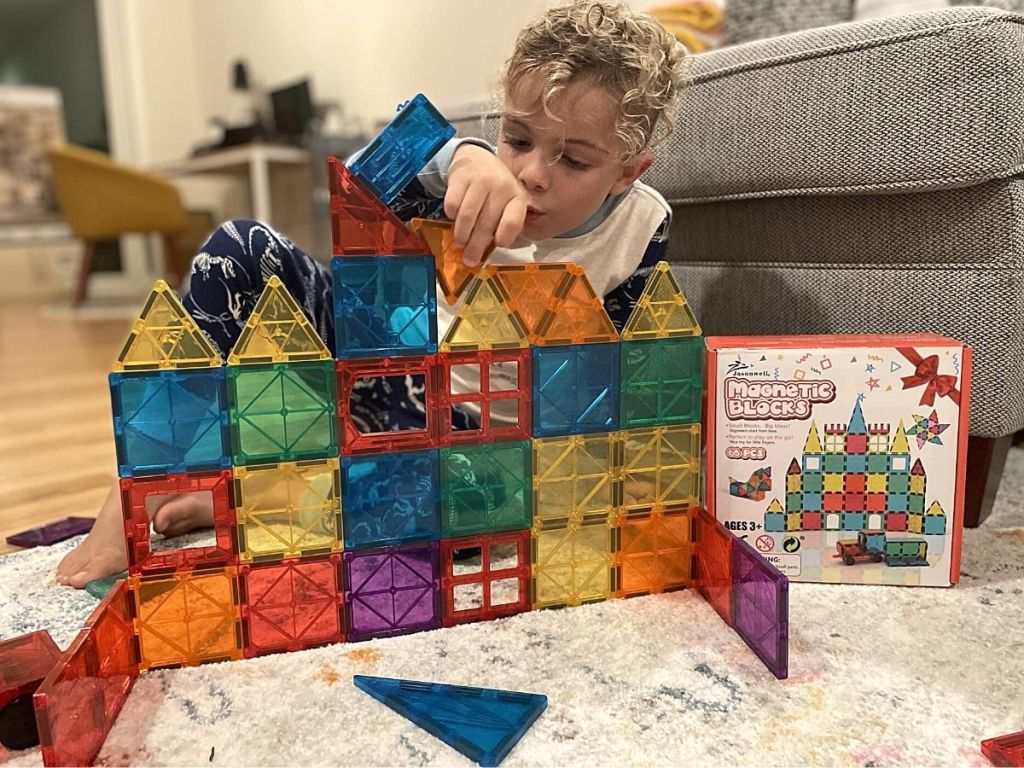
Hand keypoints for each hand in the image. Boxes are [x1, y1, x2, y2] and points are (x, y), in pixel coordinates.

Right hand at [445, 143, 526, 265]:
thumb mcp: (507, 202)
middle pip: (487, 224)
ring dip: (462, 235)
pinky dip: (451, 216)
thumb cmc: (495, 189)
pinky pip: (452, 205)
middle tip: (469, 260)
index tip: (496, 245)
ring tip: (460, 243)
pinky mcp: (461, 177)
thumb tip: (489, 252)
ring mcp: (480, 180)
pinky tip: (454, 219)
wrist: (477, 158)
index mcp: (517, 197)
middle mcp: (501, 187)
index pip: (513, 221)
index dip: (505, 237)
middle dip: (476, 246)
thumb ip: (503, 223)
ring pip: (468, 216)